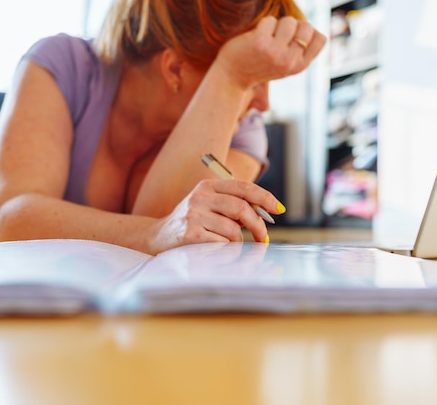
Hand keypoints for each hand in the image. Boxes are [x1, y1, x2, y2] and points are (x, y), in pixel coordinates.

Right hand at [148, 179, 282, 252]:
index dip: (265, 197)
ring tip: (233, 246)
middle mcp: (199, 197)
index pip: (243, 187)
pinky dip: (226, 251)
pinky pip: (221, 245)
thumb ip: (233, 206)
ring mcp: (193, 215)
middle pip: (241, 209)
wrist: (157, 237)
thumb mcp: (209, 207)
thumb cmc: (192, 223)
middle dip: (258, 226)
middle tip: (263, 239)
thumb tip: (264, 214)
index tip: (279, 209)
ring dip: (239, 242)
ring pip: (233, 230)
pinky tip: (218, 252)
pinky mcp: (189, 235)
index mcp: (207, 186)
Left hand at [214, 16, 326, 89]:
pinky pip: (270, 20)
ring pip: (289, 21)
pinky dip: (263, 25)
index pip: (321, 38)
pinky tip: (255, 38)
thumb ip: (300, 50)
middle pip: (306, 26)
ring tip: (266, 38)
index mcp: (300, 66)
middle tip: (278, 37)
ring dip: (277, 24)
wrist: (233, 77)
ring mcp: (276, 52)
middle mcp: (290, 61)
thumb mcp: (286, 64)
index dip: (308, 32)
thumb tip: (314, 30)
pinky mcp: (261, 42)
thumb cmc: (261, 66)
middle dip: (293, 26)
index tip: (293, 39)